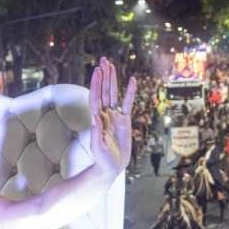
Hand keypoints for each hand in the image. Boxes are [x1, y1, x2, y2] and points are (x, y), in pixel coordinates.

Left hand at [88, 57, 136, 178]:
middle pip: (104, 91)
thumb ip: (97, 133)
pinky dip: (130, 93)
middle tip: (104, 61)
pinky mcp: (124, 121)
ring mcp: (114, 116)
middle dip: (104, 76)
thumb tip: (96, 117)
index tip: (98, 71)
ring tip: (111, 65)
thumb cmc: (102, 160)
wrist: (111, 167)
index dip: (97, 84)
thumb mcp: (98, 148)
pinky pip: (127, 104)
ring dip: (112, 80)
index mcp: (97, 119)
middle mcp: (105, 115)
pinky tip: (132, 81)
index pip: (96, 97)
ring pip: (113, 94)